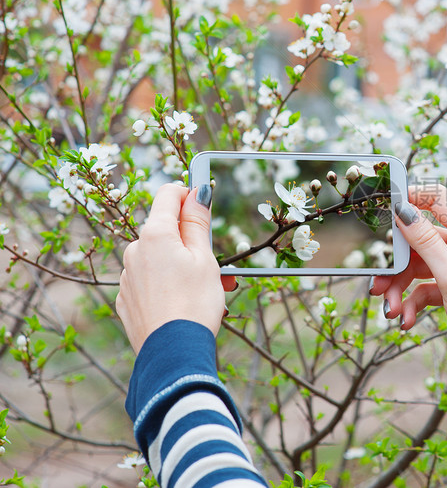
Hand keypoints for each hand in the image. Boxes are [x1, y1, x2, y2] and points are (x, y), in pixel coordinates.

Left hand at [117, 184, 236, 352]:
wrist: (173, 353)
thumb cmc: (193, 303)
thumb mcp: (205, 259)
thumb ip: (198, 222)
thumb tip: (196, 193)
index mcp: (154, 234)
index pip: (168, 194)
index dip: (189, 193)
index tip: (206, 202)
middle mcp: (134, 250)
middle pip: (166, 230)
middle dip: (194, 241)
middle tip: (220, 266)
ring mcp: (127, 276)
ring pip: (160, 258)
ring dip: (184, 266)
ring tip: (209, 291)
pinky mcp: (127, 298)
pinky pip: (150, 280)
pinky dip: (169, 284)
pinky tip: (186, 303)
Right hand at [370, 184, 446, 411]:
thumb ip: (426, 242)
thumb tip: (403, 210)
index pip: (438, 198)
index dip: (411, 196)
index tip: (384, 206)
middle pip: (419, 241)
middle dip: (396, 265)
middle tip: (377, 285)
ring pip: (419, 268)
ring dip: (400, 289)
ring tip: (391, 312)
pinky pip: (426, 288)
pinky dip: (413, 303)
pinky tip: (407, 321)